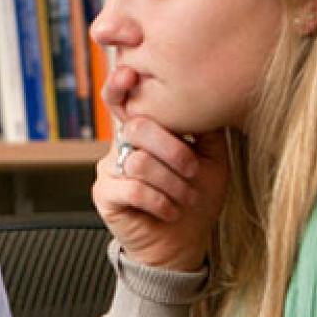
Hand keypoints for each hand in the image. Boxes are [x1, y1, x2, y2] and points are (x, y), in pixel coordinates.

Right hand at [93, 69, 229, 272]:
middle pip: (136, 128)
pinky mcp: (104, 195)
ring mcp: (109, 169)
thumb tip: (205, 95)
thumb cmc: (195, 198)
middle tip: (193, 171)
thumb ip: (205, 129)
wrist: (181, 244)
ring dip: (172, 185)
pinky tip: (170, 211)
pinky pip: (133, 189)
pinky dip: (160, 202)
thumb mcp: (211, 160)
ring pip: (139, 162)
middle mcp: (121, 145)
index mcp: (144, 131)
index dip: (119, 84)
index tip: (128, 72)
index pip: (124, 99)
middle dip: (173, 151)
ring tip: (185, 199)